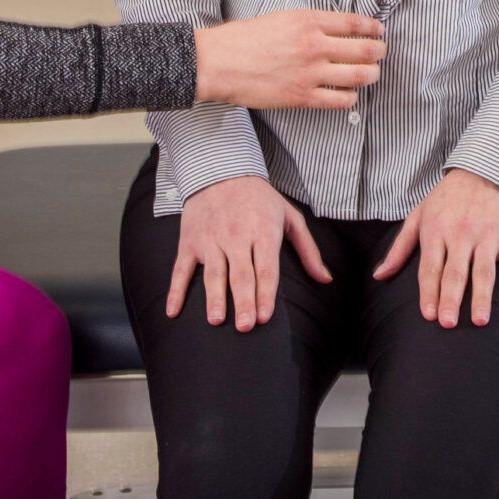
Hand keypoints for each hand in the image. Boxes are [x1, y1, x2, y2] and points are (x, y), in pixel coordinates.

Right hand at [168, 175, 331, 330]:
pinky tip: (173, 311)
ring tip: (216, 320)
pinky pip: (181, 269)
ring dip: (214, 298)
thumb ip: (308, 250)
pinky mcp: (189, 242)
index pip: (266, 268)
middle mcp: (236, 237)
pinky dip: (175, 290)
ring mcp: (210, 240)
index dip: (265, 294)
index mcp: (263, 232)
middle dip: (243, 302)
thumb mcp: (290, 216)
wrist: (221, 171)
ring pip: (212, 273)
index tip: (265, 317)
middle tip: (245, 327)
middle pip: (240, 275)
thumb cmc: (260, 199)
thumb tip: (326, 279)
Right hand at [193, 10, 383, 108]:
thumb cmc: (246, 38)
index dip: (372, 27)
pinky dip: (351, 97)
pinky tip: (350, 95)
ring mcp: (311, 73)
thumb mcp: (282, 18)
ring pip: (359, 76)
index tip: (379, 30)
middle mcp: (315, 45)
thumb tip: (335, 29)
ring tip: (372, 73)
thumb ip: (310, 23)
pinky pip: (340, 100)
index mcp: (309, 21)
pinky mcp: (303, 96)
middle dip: (379, 51)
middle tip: (381, 52)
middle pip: (364, 50)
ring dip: (372, 74)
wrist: (220, 62)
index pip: (354, 22)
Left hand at [371, 168, 498, 328]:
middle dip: (451, 298)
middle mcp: (461, 235)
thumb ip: (399, 248)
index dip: (429, 292)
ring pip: (484, 271)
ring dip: (483, 296)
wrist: (485, 168)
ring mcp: (487, 236)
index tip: (428, 315)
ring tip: (481, 320)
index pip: (430, 267)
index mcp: (436, 231)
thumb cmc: (447, 197)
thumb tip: (379, 276)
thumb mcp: (419, 215)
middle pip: (455, 272)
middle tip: (448, 323)